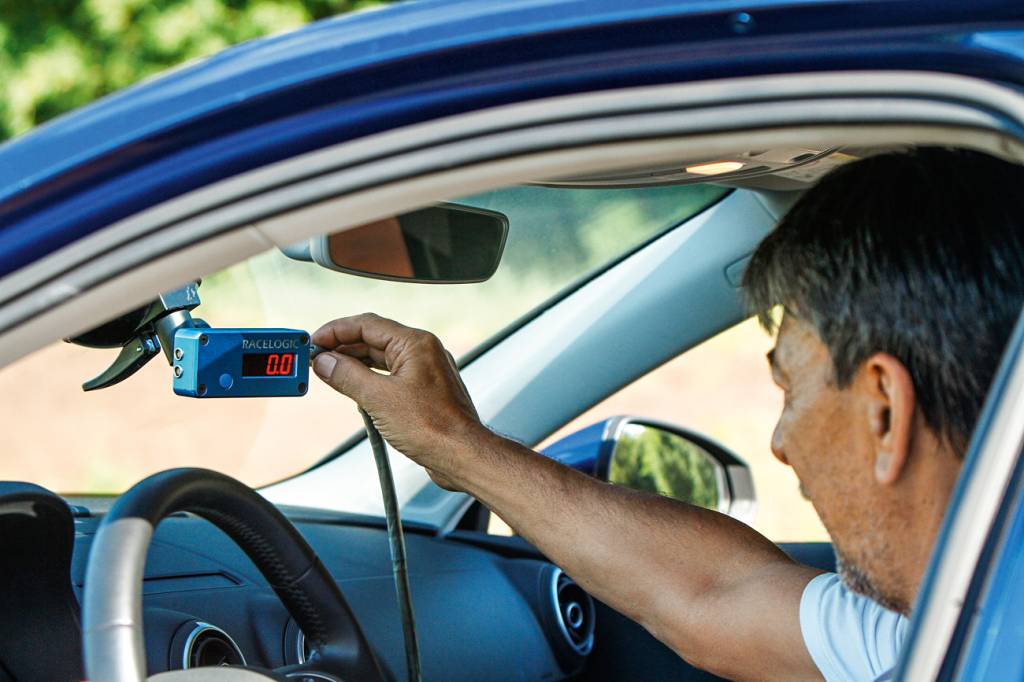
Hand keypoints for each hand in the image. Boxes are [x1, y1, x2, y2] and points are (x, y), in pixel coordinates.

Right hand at [311, 313, 485, 488]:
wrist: (462, 455)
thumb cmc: (433, 428)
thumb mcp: (379, 399)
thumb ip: (348, 376)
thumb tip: (325, 362)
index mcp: (415, 343)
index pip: (367, 324)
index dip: (336, 331)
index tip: (315, 341)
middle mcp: (423, 352)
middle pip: (373, 339)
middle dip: (342, 347)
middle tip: (317, 359)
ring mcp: (425, 371)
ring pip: (381, 358)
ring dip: (354, 364)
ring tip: (329, 373)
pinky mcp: (424, 391)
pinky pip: (391, 376)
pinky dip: (370, 380)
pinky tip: (354, 389)